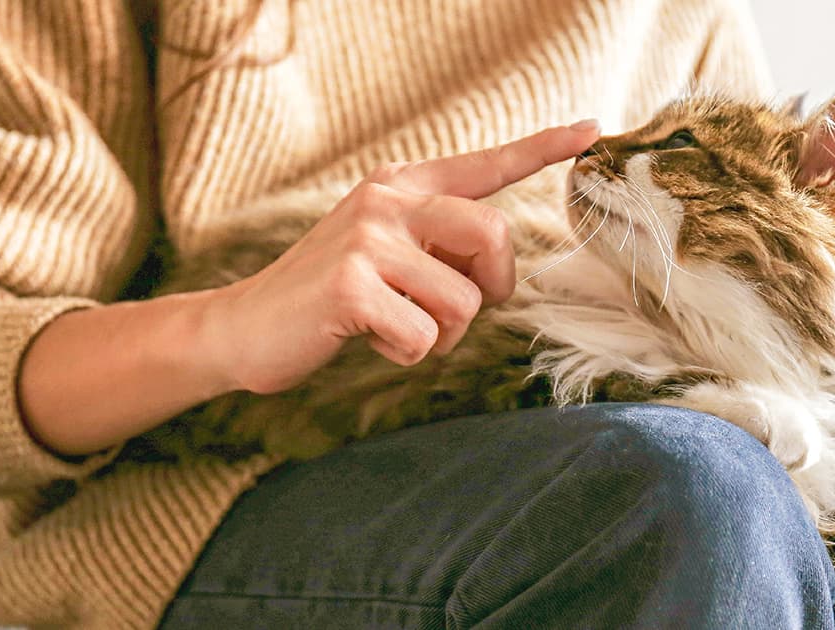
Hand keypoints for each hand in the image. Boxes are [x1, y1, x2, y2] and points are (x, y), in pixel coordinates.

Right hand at [200, 121, 600, 394]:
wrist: (243, 327)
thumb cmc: (328, 298)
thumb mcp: (383, 252)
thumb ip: (435, 242)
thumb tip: (497, 262)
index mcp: (401, 186)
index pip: (484, 164)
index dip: (541, 147)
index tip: (591, 130)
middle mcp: (387, 199)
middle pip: (494, 234)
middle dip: (492, 287)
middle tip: (452, 311)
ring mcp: (367, 238)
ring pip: (463, 301)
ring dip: (439, 334)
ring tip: (394, 326)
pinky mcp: (350, 284)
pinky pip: (422, 334)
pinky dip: (405, 353)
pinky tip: (367, 338)